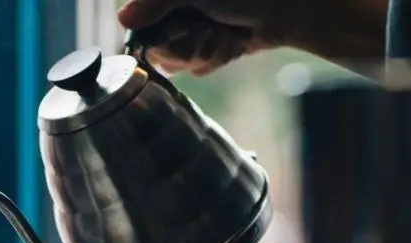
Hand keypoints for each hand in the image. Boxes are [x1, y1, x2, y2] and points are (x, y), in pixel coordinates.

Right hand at [117, 0, 296, 74]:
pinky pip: (198, 67)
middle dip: (189, 45)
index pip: (140, 28)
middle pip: (158, 51)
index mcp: (166, 0)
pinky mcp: (207, 47)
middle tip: (209, 27)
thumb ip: (154, 3)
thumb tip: (122, 18)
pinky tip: (233, 41)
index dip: (162, 35)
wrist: (288, 10)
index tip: (183, 26)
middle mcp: (173, 13)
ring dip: (207, 51)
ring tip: (225, 32)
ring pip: (179, 64)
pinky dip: (219, 56)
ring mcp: (190, 32)